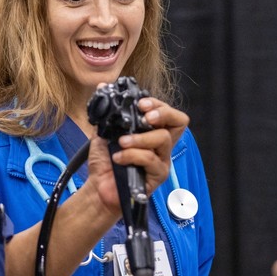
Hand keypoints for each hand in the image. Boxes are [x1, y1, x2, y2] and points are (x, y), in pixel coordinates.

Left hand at [85, 97, 188, 211]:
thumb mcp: (104, 132)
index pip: (167, 112)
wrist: (97, 188)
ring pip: (163, 139)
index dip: (158, 104)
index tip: (141, 103)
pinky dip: (132, 155)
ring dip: (140, 137)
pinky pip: (151, 159)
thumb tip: (102, 87)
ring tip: (121, 141)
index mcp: (151, 131)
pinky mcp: (157, 176)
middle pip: (179, 121)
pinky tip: (118, 157)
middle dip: (162, 113)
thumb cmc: (105, 162)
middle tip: (145, 116)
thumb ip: (106, 112)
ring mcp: (161, 160)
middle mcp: (160, 145)